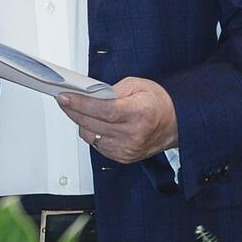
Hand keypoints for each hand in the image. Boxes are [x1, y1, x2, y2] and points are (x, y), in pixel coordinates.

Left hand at [55, 77, 177, 163]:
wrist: (178, 124)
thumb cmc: (160, 103)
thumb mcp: (138, 85)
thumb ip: (113, 89)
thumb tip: (91, 94)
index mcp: (138, 114)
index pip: (103, 111)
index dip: (80, 104)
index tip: (65, 97)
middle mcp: (133, 134)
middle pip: (92, 124)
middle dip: (73, 110)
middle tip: (64, 100)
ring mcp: (128, 149)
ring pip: (91, 137)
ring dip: (81, 123)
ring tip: (79, 110)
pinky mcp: (125, 157)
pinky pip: (98, 146)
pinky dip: (92, 134)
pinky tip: (93, 124)